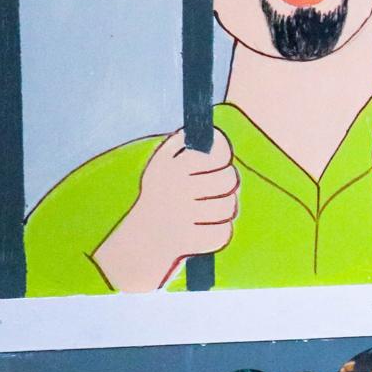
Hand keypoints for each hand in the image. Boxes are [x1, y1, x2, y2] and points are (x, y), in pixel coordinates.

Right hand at [94, 127, 238, 291]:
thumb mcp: (161, 164)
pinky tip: (207, 228)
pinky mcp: (188, 240)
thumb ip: (182, 142)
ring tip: (215, 208)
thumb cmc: (160, 195)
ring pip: (228, 207)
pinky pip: (223, 232)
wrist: (142, 238)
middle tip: (221, 186)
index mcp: (169, 168)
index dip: (222, 153)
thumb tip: (209, 130)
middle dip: (229, 182)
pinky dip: (220, 231)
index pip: (214, 154)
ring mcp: (180, 217)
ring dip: (226, 208)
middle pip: (228, 179)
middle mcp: (173, 190)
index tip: (220, 160)